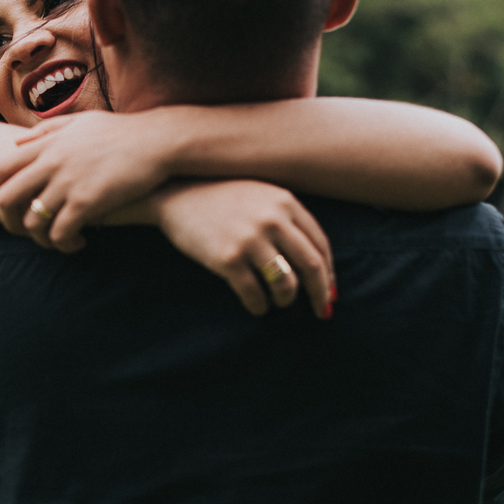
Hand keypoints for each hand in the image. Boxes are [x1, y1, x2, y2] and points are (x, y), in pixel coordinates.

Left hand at [0, 111, 171, 251]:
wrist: (158, 141)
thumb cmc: (123, 132)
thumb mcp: (80, 122)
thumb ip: (46, 130)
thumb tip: (17, 142)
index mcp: (47, 143)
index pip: (0, 169)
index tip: (9, 207)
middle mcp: (50, 163)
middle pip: (6, 198)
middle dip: (9, 222)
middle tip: (26, 233)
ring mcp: (67, 183)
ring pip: (32, 223)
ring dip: (40, 239)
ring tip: (58, 241)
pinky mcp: (86, 202)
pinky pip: (59, 233)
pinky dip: (64, 244)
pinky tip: (80, 242)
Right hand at [153, 180, 335, 317]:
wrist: (174, 192)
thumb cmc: (220, 196)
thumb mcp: (260, 194)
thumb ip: (287, 218)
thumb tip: (315, 263)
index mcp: (285, 202)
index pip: (321, 244)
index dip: (329, 273)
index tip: (329, 291)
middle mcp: (272, 219)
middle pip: (312, 266)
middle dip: (320, 294)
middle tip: (322, 311)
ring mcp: (249, 239)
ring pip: (286, 284)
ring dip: (285, 300)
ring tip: (277, 301)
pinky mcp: (227, 258)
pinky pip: (254, 294)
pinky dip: (259, 307)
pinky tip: (256, 307)